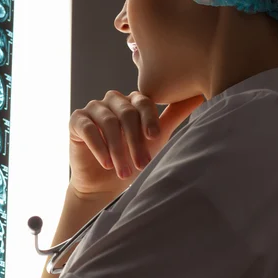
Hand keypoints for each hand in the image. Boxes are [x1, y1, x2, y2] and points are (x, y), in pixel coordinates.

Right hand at [68, 91, 203, 197]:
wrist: (106, 183)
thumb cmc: (134, 157)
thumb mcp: (158, 136)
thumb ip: (175, 114)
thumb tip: (201, 94)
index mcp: (132, 100)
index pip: (143, 102)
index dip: (149, 119)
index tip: (155, 138)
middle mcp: (112, 100)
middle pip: (126, 112)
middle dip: (134, 141)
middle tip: (141, 164)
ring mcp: (93, 108)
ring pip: (108, 121)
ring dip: (118, 149)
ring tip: (124, 171)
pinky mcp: (76, 120)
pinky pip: (87, 128)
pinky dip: (98, 146)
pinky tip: (106, 163)